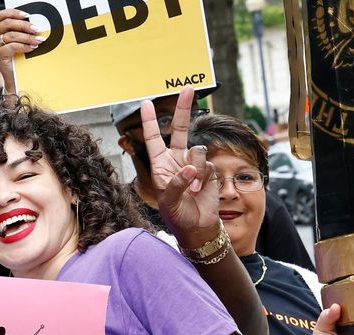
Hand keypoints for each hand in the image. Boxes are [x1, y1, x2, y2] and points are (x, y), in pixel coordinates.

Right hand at [0, 8, 40, 94]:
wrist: (12, 76)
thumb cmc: (16, 56)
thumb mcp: (17, 40)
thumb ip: (20, 30)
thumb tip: (33, 23)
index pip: (2, 15)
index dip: (15, 13)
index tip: (27, 15)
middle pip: (8, 24)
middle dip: (25, 25)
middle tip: (37, 29)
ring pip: (11, 35)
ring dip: (28, 37)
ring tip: (38, 40)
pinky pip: (13, 46)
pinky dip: (25, 46)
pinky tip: (32, 48)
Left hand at [143, 87, 220, 233]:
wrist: (197, 227)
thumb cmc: (176, 215)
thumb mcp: (167, 201)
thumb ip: (175, 183)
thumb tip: (190, 169)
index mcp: (160, 164)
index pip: (153, 138)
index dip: (149, 121)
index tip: (145, 103)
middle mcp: (176, 160)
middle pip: (181, 129)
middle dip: (184, 109)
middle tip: (187, 88)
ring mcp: (193, 164)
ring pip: (197, 151)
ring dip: (195, 170)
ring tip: (191, 188)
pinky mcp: (208, 171)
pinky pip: (208, 165)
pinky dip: (204, 178)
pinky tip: (200, 191)